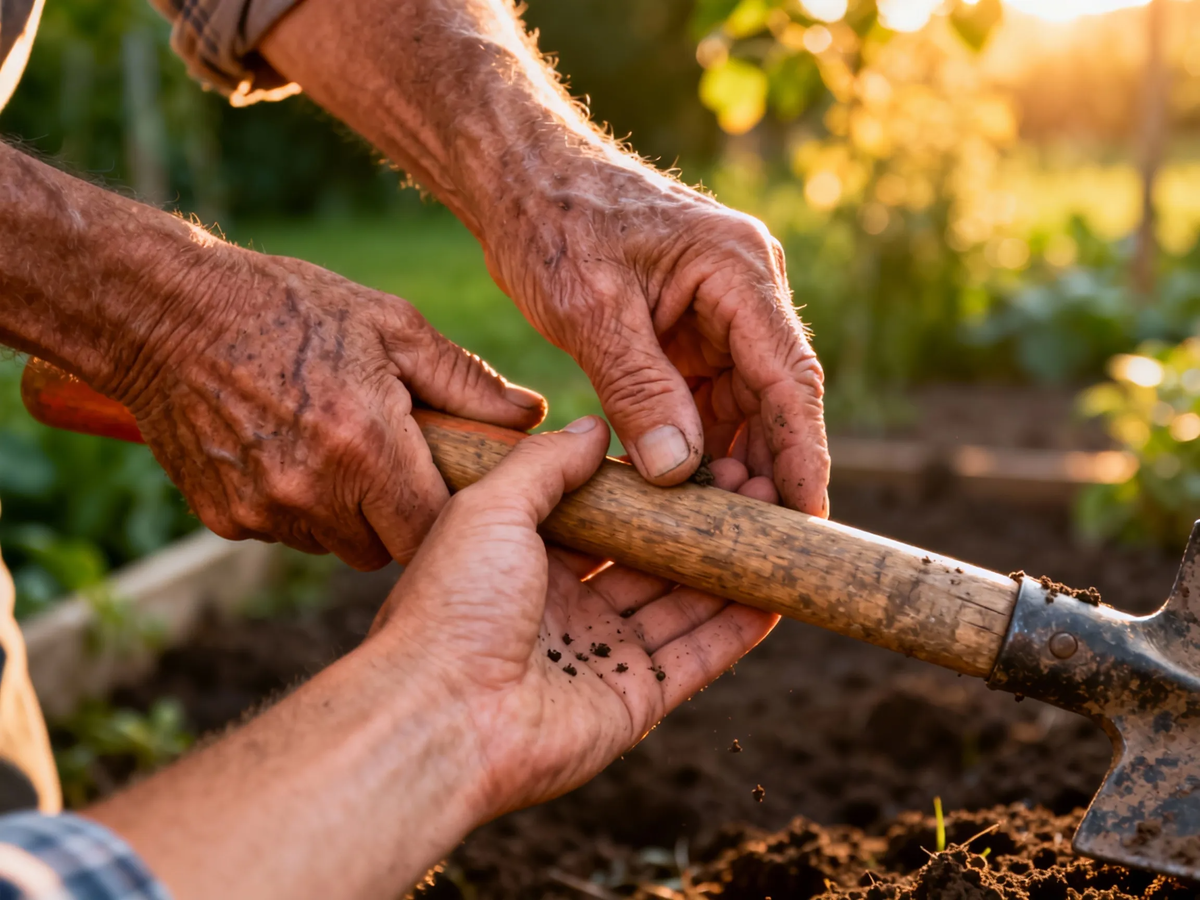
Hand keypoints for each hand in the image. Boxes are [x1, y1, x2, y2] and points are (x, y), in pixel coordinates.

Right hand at [109, 244, 545, 568]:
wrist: (165, 311)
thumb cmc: (291, 307)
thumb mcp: (392, 326)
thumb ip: (466, 380)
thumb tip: (531, 416)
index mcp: (367, 445)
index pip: (435, 529)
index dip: (449, 515)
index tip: (451, 488)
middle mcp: (315, 491)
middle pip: (386, 548)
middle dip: (399, 517)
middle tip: (394, 463)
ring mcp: (264, 510)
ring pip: (333, 545)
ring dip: (346, 514)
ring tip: (337, 449)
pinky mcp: (224, 518)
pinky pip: (284, 531)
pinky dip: (296, 507)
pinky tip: (287, 451)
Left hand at [371, 417, 776, 816]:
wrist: (441, 716)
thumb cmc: (452, 605)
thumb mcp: (490, 507)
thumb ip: (546, 465)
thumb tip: (595, 428)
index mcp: (524, 560)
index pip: (604, 518)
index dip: (651, 490)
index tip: (695, 456)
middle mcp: (565, 608)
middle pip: (651, 560)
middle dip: (700, 525)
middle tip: (752, 487)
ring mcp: (600, 655)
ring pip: (681, 604)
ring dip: (728, 568)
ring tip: (778, 525)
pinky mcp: (632, 700)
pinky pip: (696, 658)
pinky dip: (737, 629)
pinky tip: (775, 593)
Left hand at [481, 162, 829, 515]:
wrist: (520, 179)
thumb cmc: (552, 224)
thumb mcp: (591, 310)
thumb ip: (637, 389)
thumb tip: (678, 471)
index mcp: (737, 270)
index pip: (788, 375)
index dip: (801, 451)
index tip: (807, 514)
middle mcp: (743, 289)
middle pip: (774, 396)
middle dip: (767, 466)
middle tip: (756, 538)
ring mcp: (718, 310)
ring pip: (743, 404)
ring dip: (731, 461)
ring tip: (719, 525)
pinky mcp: (688, 329)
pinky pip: (706, 397)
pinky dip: (696, 442)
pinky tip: (683, 488)